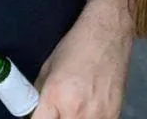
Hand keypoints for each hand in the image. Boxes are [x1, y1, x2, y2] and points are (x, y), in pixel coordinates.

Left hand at [32, 0, 133, 118]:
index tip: (39, 115)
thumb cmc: (78, 46)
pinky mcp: (113, 116)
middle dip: (55, 118)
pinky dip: (89, 117)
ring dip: (72, 118)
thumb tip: (33, 112)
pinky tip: (89, 106)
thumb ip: (39, 95)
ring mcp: (97, 116)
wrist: (107, 35)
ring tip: (74, 105)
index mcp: (55, 96)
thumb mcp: (47, 69)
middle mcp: (76, 110)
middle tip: (56, 109)